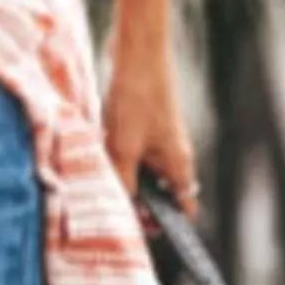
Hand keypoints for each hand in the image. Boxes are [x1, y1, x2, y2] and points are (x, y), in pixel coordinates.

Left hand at [103, 39, 198, 217]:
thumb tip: (121, 212)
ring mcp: (161, 139)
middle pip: (161, 194)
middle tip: (113, 214)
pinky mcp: (146, 124)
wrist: (137, 49)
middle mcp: (174, 154)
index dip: (164, 225)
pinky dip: (120, 161)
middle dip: (139, 206)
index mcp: (179, 165)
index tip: (141, 234)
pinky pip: (135, 153)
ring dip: (126, 182)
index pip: (183, 207)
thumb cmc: (136, 98)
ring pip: (144, 173)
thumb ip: (123, 183)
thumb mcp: (123, 148)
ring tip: (102, 186)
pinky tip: (100, 158)